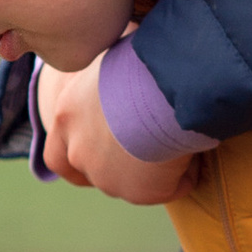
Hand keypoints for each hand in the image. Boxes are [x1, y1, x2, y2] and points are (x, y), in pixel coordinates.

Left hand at [34, 52, 202, 201]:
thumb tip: (126, 74)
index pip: (57, 156)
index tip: (96, 157)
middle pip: (94, 174)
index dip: (76, 161)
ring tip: (180, 134)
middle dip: (120, 167)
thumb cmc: (144, 59)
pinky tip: (194, 145)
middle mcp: (79, 151)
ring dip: (155, 168)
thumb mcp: (115, 63)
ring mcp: (107, 177)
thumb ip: (110, 85)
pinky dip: (184, 173)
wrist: (164, 81)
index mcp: (68, 115)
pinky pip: (169, 187)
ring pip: (134, 183)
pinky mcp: (141, 193)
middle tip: (152, 147)